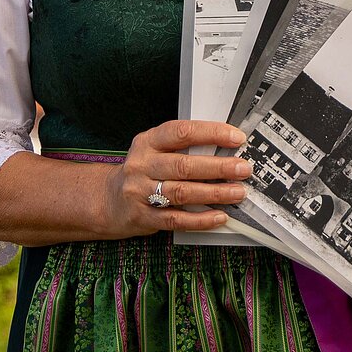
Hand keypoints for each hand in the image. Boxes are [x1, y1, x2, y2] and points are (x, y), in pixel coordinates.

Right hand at [101, 121, 252, 238]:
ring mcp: (139, 192)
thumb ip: (183, 148)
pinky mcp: (142, 217)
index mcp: (148, 142)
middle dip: (218, 167)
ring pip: (182, 192)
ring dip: (214, 193)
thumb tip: (227, 149)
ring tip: (237, 192)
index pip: (181, 132)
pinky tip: (219, 216)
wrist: (108, 200)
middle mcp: (142, 165)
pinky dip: (201, 219)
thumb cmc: (143, 172)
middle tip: (243, 168)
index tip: (236, 138)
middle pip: (184, 165)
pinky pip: (176, 219)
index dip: (211, 133)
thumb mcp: (155, 151)